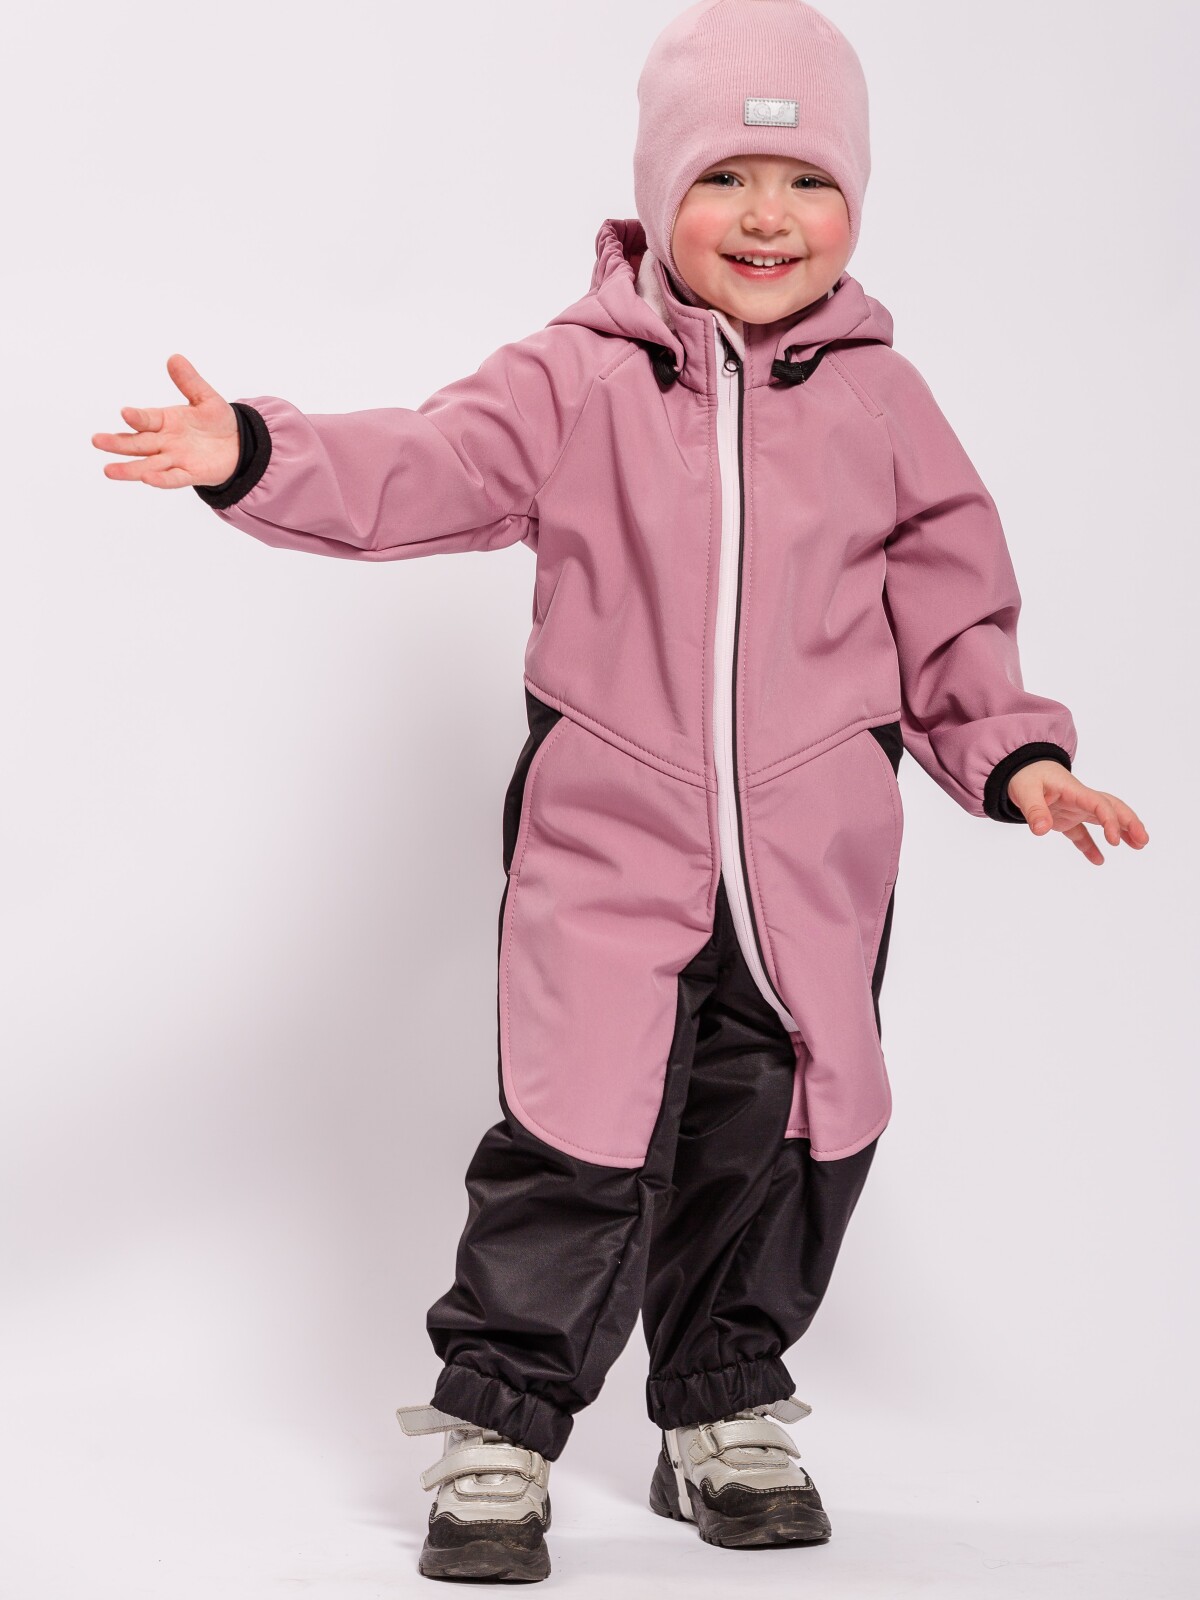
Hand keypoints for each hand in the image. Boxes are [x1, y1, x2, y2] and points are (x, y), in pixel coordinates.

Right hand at [91, 354, 239, 488]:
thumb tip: (175, 358)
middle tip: (97, 440)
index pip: (146, 419)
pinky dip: (161, 479)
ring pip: (148, 465)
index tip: (125, 413)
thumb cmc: (218, 421)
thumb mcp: (205, 398)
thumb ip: (189, 381)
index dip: (136, 417)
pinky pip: (173, 478)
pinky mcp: (189, 474)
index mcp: (165, 421)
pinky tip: (147, 479)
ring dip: (129, 468)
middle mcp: (164, 441)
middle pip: (138, 443)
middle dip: (117, 443)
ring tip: (109, 470)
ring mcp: (175, 459)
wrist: (239, 445)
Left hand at [1006, 760, 1148, 863]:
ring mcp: (1074, 808)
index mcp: (1074, 790)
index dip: (1110, 821)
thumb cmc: (1023, 775)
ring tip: (1138, 846)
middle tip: (1143, 841)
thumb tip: (1042, 829)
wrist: (1017, 768)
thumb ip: (1034, 810)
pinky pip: (1082, 833)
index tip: (1114, 840)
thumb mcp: (1025, 790)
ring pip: (1103, 819)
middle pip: (1112, 807)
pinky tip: (1099, 861)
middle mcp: (1080, 799)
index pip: (1099, 804)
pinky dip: (1090, 846)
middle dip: (1130, 823)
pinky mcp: (1066, 818)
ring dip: (1121, 831)